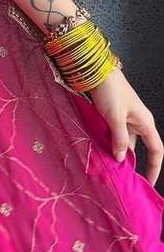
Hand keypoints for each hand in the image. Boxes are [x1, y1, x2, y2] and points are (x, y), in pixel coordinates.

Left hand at [88, 65, 162, 185]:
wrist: (94, 69)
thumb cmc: (110, 90)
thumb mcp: (115, 117)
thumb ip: (119, 139)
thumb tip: (121, 159)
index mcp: (145, 122)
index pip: (156, 150)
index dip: (154, 167)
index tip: (147, 182)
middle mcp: (136, 121)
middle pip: (135, 147)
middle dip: (127, 161)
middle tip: (117, 176)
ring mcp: (123, 118)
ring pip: (120, 141)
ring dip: (113, 151)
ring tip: (104, 164)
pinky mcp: (110, 114)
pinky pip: (110, 133)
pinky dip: (105, 141)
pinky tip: (96, 148)